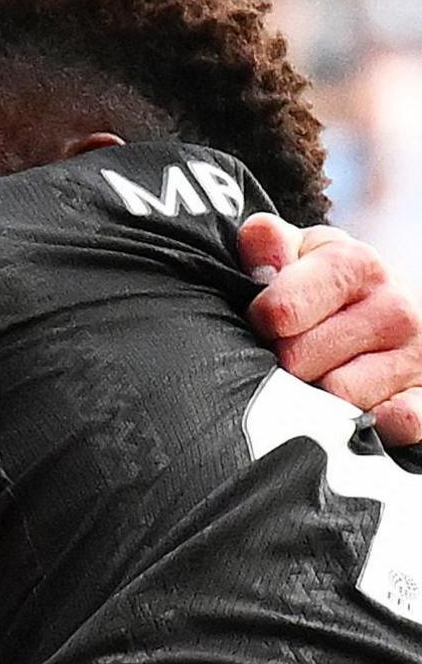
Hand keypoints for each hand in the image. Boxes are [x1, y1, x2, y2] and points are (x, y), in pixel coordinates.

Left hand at [243, 215, 421, 445]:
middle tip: (289, 355)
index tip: (264, 322)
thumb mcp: (298, 257)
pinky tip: (351, 407)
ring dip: (316, 397)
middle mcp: (396, 306)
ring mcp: (417, 353)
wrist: (387, 316)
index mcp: (357, 263)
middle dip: (283, 364)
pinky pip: (391, 422)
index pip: (282, 310)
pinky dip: (364, 425)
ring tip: (317, 378)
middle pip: (300, 360)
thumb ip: (269, 245)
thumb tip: (257, 237)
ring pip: (338, 397)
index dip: (261, 323)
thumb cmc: (324, 288)